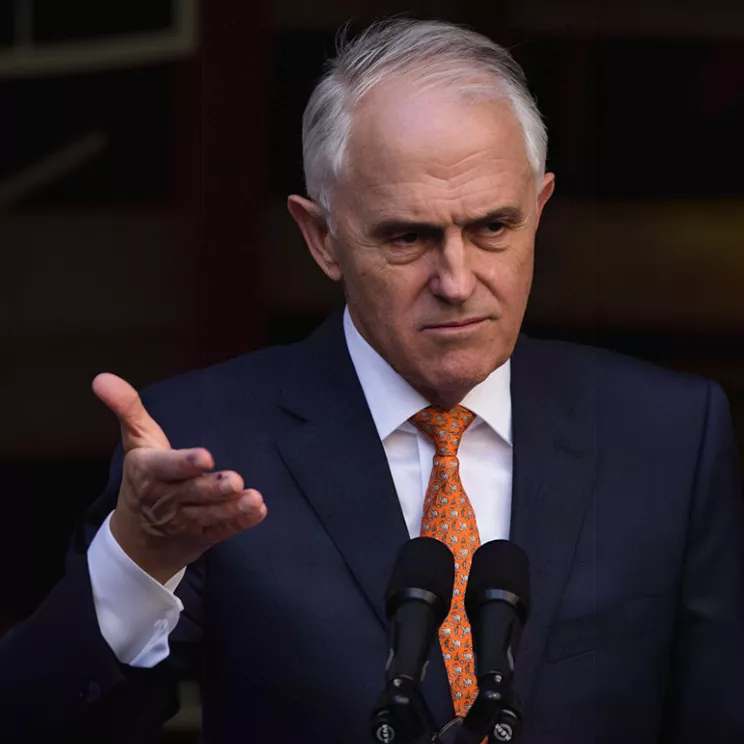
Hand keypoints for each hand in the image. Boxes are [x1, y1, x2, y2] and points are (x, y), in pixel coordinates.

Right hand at [92, 373, 266, 582]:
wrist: (137, 538)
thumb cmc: (143, 478)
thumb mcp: (135, 442)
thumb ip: (127, 408)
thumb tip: (102, 378)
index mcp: (149, 472)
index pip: (166, 467)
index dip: (184, 463)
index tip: (206, 457)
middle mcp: (167, 499)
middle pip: (192, 493)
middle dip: (213, 488)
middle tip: (235, 480)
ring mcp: (186, 521)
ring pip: (209, 515)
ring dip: (232, 508)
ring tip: (253, 498)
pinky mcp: (203, 535)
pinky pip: (222, 529)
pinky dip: (240, 522)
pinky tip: (257, 511)